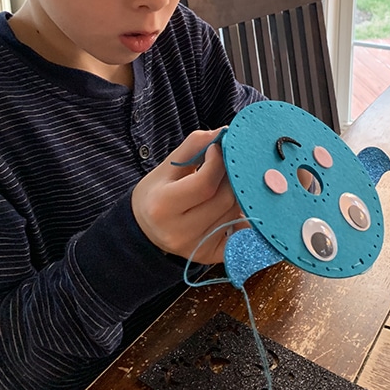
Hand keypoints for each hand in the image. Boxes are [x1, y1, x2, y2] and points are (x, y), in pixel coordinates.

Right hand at [131, 129, 244, 264]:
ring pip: (234, 213)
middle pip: (225, 199)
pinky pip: (241, 234)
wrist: (145, 230)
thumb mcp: (167, 167)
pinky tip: (236, 207)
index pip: (204, 184)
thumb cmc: (158, 193)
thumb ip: (194, 146)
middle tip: (229, 166)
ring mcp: (195, 247)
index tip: (218, 149)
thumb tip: (225, 132)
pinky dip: (244, 217)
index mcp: (162, 207)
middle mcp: (178, 232)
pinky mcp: (209, 257)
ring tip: (227, 185)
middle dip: (232, 177)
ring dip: (238, 194)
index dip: (218, 162)